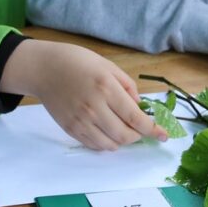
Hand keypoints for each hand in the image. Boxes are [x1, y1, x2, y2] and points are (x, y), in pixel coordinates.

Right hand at [0, 40, 167, 150]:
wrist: (43, 69)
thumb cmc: (77, 61)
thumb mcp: (107, 66)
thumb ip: (127, 86)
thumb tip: (139, 107)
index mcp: (106, 88)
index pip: (135, 118)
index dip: (152, 129)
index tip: (163, 135)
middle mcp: (94, 108)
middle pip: (125, 135)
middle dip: (138, 136)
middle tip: (140, 129)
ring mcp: (81, 121)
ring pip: (110, 144)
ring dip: (122, 141)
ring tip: (123, 129)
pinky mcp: (70, 129)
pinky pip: (94, 145)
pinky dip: (106, 143)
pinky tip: (108, 132)